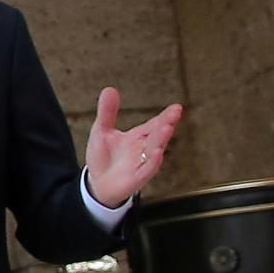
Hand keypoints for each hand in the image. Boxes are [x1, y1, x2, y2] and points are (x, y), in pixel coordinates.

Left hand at [85, 87, 181, 206]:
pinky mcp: (136, 178)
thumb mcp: (102, 131)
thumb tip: (109, 89)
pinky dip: (152, 162)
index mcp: (138, 137)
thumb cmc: (103, 156)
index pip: (155, 124)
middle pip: (157, 135)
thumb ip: (107, 112)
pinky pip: (147, 170)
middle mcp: (144, 149)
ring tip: (166, 129)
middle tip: (174, 114)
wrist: (96, 182)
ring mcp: (141, 164)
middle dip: (165, 124)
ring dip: (160, 140)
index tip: (177, 107)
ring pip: (154, 151)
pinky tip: (157, 153)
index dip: (166, 116)